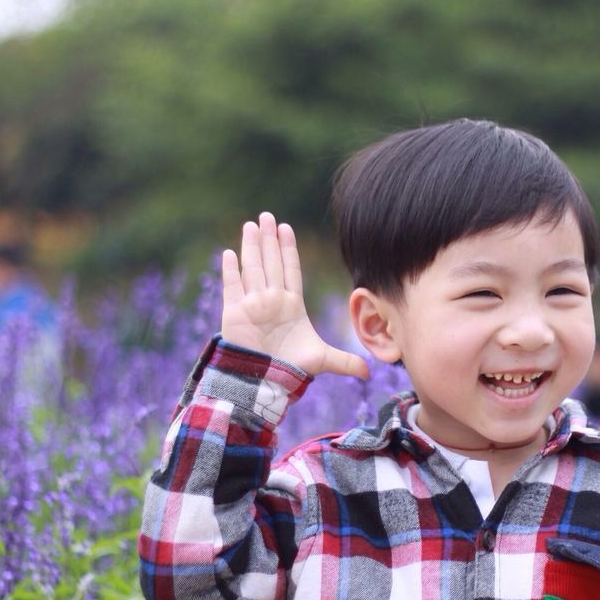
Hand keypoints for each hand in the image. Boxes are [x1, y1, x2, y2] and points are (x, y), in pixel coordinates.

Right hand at [221, 212, 368, 378]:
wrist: (266, 383)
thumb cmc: (291, 369)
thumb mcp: (323, 360)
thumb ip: (345, 361)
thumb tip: (369, 371)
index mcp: (291, 305)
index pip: (290, 270)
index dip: (288, 249)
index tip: (286, 228)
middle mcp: (271, 300)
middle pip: (271, 262)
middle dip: (269, 239)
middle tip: (266, 216)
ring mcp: (252, 305)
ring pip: (253, 268)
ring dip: (252, 247)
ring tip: (251, 225)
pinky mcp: (235, 314)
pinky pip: (232, 287)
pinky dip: (230, 271)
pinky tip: (230, 252)